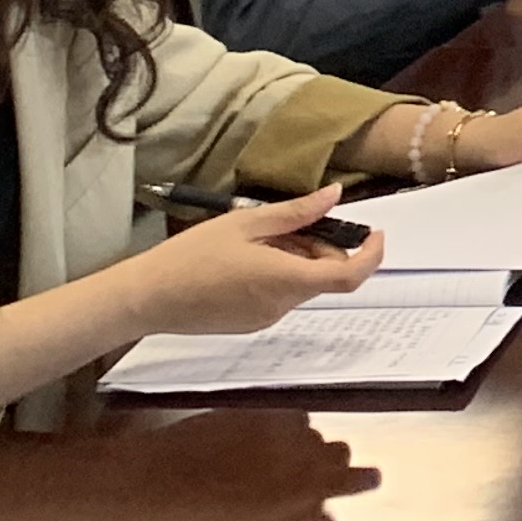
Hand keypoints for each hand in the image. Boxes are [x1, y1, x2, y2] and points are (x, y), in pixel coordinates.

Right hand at [117, 187, 376, 336]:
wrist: (146, 298)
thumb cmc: (191, 256)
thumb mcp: (245, 223)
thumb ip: (296, 212)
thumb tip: (335, 195)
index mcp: (285, 279)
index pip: (349, 276)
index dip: (372, 256)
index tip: (375, 234)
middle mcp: (281, 306)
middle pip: (324, 276)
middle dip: (323, 246)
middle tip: (296, 222)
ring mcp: (264, 319)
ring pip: (301, 284)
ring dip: (298, 258)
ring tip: (261, 237)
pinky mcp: (248, 324)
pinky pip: (279, 296)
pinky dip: (280, 273)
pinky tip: (248, 258)